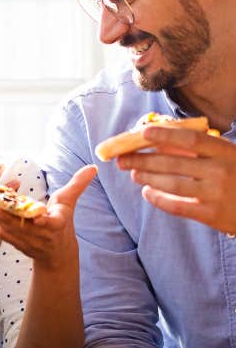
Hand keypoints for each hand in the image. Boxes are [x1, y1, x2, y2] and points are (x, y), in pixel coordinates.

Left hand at [0, 165, 96, 266]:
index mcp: (56, 224)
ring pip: (4, 224)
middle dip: (7, 209)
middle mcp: (39, 234)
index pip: (51, 223)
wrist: (55, 254)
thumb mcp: (69, 203)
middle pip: (19, 222)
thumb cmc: (62, 223)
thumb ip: (78, 184)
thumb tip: (93, 167)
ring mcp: (24, 239)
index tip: (38, 217)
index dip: (44, 221)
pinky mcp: (11, 241)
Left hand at [116, 127, 235, 234]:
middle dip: (143, 160)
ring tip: (133, 173)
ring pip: (171, 184)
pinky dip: (158, 198)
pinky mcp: (211, 214)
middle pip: (173, 163)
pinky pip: (176, 206)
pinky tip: (147, 192)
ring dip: (147, 178)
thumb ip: (202, 150)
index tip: (142, 133)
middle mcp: (221, 171)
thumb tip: (160, 142)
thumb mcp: (229, 156)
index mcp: (227, 152)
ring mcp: (216, 194)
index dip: (165, 135)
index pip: (191, 140)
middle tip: (123, 159)